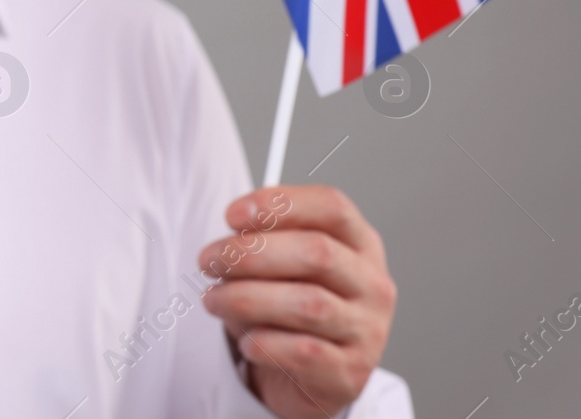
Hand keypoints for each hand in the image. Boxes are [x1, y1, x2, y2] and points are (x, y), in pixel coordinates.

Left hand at [197, 185, 396, 417]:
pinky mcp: (349, 373)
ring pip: (308, 305)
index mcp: (359, 244)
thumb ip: (263, 241)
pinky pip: (303, 352)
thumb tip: (235, 235)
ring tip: (214, 300)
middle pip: (318, 252)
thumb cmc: (289, 305)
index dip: (280, 204)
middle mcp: (372, 284)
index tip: (232, 215)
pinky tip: (246, 342)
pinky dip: (265, 343)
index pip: (332, 207)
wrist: (307, 376)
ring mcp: (368, 331)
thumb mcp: (280, 264)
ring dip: (247, 299)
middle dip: (250, 253)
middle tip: (209, 261)